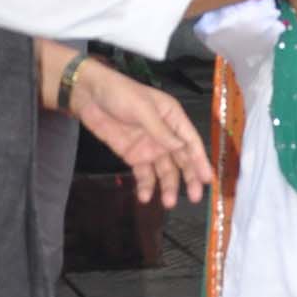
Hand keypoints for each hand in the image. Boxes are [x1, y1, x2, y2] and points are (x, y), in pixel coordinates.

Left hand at [68, 62, 210, 207]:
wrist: (90, 95)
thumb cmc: (120, 94)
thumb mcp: (143, 109)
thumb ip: (161, 131)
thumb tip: (181, 147)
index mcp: (172, 117)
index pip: (191, 141)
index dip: (200, 160)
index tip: (207, 179)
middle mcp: (165, 134)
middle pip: (182, 159)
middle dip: (189, 178)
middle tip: (194, 197)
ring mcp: (149, 147)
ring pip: (165, 170)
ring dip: (167, 186)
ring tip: (167, 202)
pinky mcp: (133, 156)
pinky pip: (144, 174)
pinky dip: (146, 186)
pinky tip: (145, 196)